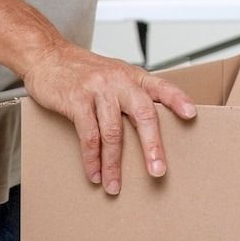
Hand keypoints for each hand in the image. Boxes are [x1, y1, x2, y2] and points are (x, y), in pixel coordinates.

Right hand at [23, 40, 196, 194]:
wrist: (49, 55)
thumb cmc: (84, 70)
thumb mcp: (114, 74)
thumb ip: (131, 95)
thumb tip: (148, 127)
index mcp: (133, 76)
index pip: (161, 86)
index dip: (178, 99)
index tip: (191, 114)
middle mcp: (119, 81)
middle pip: (143, 113)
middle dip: (152, 145)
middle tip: (157, 171)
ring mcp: (98, 90)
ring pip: (113, 132)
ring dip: (114, 163)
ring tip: (115, 185)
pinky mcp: (77, 100)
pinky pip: (88, 135)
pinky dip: (92, 159)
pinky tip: (94, 173)